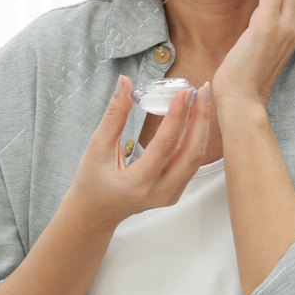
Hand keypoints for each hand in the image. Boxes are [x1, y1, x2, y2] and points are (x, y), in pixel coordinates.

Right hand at [58, 74, 215, 234]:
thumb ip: (114, 115)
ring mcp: (170, 195)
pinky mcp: (175, 192)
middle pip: (191, 154)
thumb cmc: (91, 180)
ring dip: (201, 127)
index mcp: (137, 183)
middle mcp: (159, 192)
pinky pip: (191, 163)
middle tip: (201, 90)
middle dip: (200, 119)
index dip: (177, 117)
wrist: (95, 212)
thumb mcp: (97, 146)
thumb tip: (124, 82)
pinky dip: (196, 138)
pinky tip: (196, 117)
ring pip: (196, 158)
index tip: (184, 92)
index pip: (165, 146)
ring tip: (202, 99)